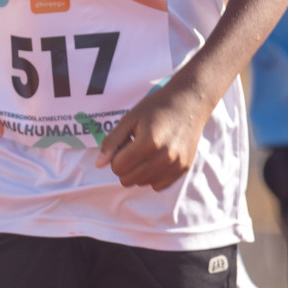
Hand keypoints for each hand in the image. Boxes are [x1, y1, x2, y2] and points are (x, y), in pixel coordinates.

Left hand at [95, 81, 210, 190]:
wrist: (189, 101)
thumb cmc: (156, 107)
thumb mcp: (130, 119)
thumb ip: (112, 142)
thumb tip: (99, 165)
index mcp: (148, 143)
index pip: (118, 167)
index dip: (116, 156)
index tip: (125, 142)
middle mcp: (164, 157)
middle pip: (129, 179)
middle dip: (125, 165)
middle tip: (134, 147)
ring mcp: (176, 165)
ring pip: (143, 183)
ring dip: (139, 171)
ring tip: (147, 150)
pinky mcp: (184, 168)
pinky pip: (159, 185)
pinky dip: (152, 176)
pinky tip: (156, 158)